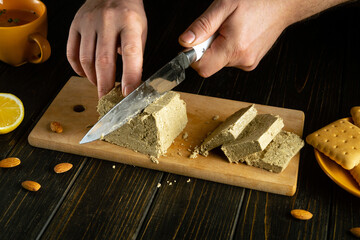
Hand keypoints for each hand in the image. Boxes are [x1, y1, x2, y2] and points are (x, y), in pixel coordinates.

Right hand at [67, 0, 146, 97]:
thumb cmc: (129, 15)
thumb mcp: (141, 31)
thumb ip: (136, 55)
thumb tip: (131, 84)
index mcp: (129, 22)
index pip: (130, 53)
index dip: (130, 76)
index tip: (128, 94)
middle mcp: (107, 21)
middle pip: (104, 61)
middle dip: (105, 86)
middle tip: (107, 100)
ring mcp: (88, 22)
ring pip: (86, 59)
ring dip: (93, 78)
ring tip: (100, 85)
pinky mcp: (75, 24)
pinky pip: (72, 52)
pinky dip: (78, 68)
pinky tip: (86, 74)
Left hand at [179, 0, 348, 76]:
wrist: (283, 4)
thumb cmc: (257, 1)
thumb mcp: (224, 6)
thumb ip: (203, 26)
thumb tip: (185, 42)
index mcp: (234, 48)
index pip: (202, 68)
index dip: (193, 56)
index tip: (196, 42)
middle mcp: (242, 60)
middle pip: (210, 64)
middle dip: (208, 48)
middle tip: (219, 28)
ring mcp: (248, 63)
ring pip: (220, 61)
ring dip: (219, 46)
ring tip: (232, 28)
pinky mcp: (251, 62)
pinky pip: (231, 59)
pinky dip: (229, 48)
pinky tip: (238, 34)